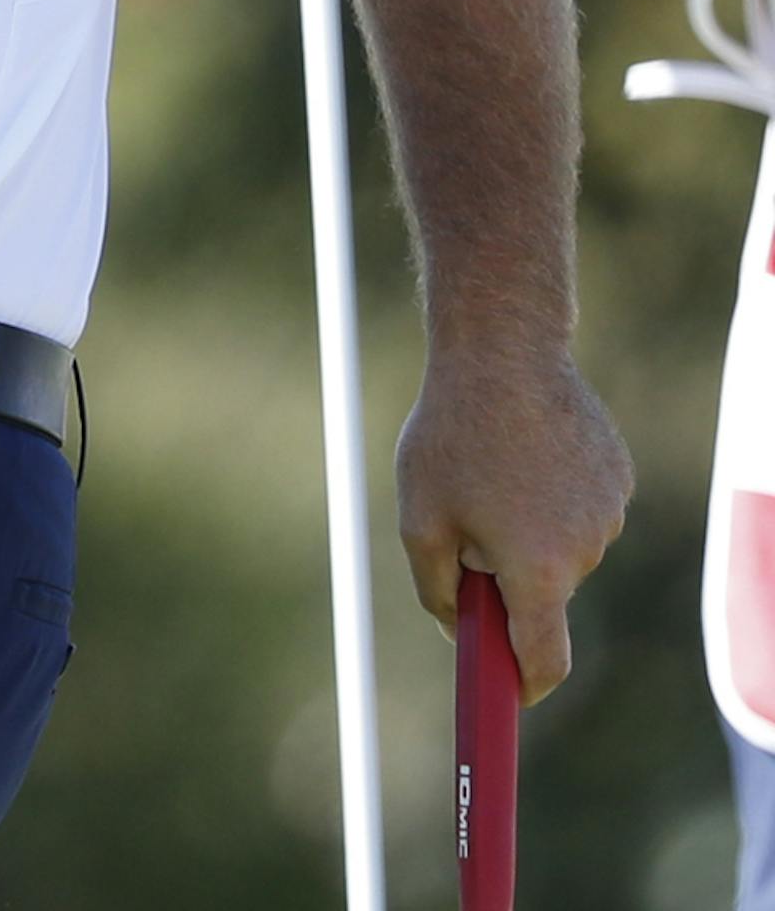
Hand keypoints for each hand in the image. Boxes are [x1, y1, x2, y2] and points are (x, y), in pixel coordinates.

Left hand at [396, 346, 632, 702]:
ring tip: (497, 468)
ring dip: (532, 528)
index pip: (545, 661)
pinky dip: (555, 494)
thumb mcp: (421, 517)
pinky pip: (582, 506)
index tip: (508, 692)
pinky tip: (528, 448)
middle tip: (469, 522)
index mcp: (538, 570)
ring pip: (564, 547)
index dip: (524, 685)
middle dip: (509, 575)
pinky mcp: (619, 475)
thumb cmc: (452, 433)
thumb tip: (457, 628)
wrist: (502, 349)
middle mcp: (585, 550)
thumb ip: (436, 589)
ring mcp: (608, 511)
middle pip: (546, 593)